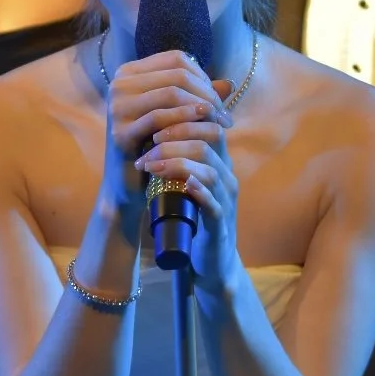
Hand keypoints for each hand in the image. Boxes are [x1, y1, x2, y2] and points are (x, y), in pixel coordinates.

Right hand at [103, 50, 231, 212]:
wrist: (130, 180)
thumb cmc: (156, 142)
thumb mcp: (177, 114)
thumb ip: (199, 97)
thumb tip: (231, 83)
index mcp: (130, 73)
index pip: (176, 59)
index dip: (203, 77)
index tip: (219, 99)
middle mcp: (119, 85)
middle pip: (176, 75)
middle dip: (206, 94)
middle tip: (224, 115)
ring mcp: (117, 107)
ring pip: (170, 93)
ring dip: (201, 106)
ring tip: (219, 123)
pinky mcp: (120, 131)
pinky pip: (159, 117)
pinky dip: (185, 119)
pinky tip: (202, 127)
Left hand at [136, 77, 239, 293]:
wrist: (212, 259)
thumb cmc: (194, 215)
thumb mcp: (186, 179)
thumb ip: (176, 155)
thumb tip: (148, 128)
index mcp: (218, 161)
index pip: (208, 124)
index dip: (181, 117)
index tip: (152, 120)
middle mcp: (226, 175)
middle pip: (209, 140)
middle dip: (175, 136)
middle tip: (147, 141)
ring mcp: (225, 199)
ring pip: (209, 169)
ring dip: (177, 162)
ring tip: (150, 164)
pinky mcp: (220, 224)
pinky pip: (213, 203)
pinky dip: (198, 190)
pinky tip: (182, 183)